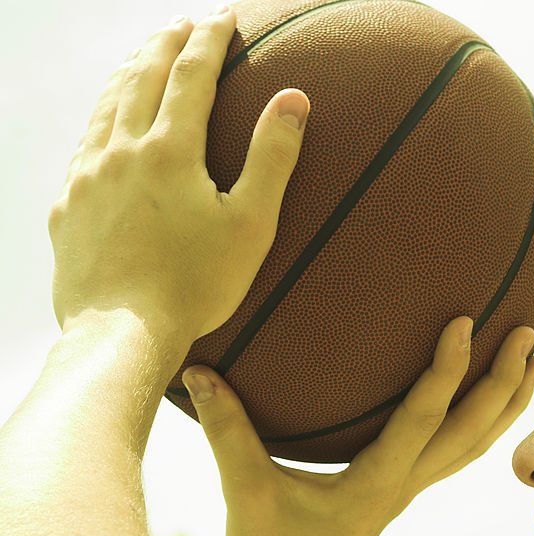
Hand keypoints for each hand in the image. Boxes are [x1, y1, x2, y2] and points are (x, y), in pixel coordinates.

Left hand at [49, 8, 308, 348]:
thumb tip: (294, 99)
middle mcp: (120, 153)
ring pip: (105, 106)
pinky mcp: (67, 208)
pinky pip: (83, 146)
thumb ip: (272, 157)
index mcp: (169, 152)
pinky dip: (100, 118)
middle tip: (183, 23)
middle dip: (165, 43)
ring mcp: (86, 179)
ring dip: (127, 72)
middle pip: (141, 78)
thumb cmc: (196, 285)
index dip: (210, 40)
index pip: (191, 76)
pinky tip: (106, 125)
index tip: (224, 16)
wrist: (122, 334)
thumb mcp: (251, 223)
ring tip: (142, 57)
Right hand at [183, 317, 533, 535]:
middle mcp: (406, 483)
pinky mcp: (405, 490)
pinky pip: (458, 453)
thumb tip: (198, 373)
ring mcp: (411, 489)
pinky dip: (486, 424)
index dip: (448, 370)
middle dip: (504, 382)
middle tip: (528, 334)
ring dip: (508, 403)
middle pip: (471, 431)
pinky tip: (493, 403)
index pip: (424, 417)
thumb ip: (227, 432)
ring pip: (475, 444)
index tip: (467, 322)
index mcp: (376, 480)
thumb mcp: (247, 493)